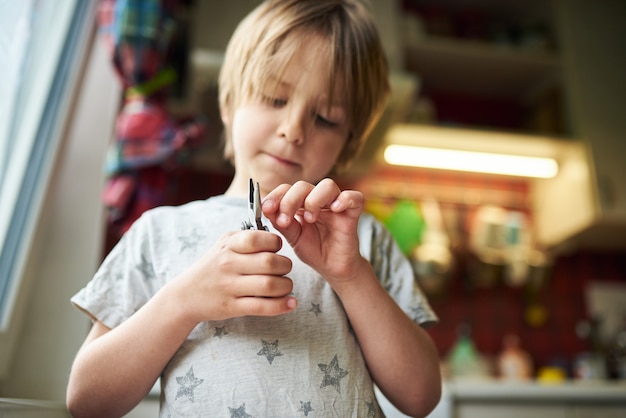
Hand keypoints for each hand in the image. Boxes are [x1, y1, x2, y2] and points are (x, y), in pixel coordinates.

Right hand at [173, 229, 295, 322]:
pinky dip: (281, 305)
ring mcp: (230, 287)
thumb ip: (247, 238)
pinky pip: (262, 307)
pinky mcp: (232, 307)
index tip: (278, 248)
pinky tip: (291, 302)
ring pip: (270, 285)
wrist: (186, 295)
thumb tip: (276, 237)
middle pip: (270, 262)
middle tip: (284, 268)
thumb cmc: (212, 267)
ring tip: (285, 285)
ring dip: (286, 285)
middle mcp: (228, 264)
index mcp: (228, 246)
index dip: (275, 243)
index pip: (258, 239)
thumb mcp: (223, 245)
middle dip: (285, 265)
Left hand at [261, 178, 365, 284]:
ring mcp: (336, 204)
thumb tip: (266, 208)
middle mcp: (318, 199)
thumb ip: (281, 222)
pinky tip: (334, 209)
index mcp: (301, 202)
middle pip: (303, 185)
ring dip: (313, 200)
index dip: (276, 196)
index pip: (287, 188)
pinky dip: (345, 199)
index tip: (267, 209)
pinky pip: (354, 197)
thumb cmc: (314, 250)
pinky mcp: (352, 212)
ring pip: (327, 186)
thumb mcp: (292, 237)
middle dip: (290, 201)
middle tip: (285, 220)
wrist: (332, 267)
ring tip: (309, 219)